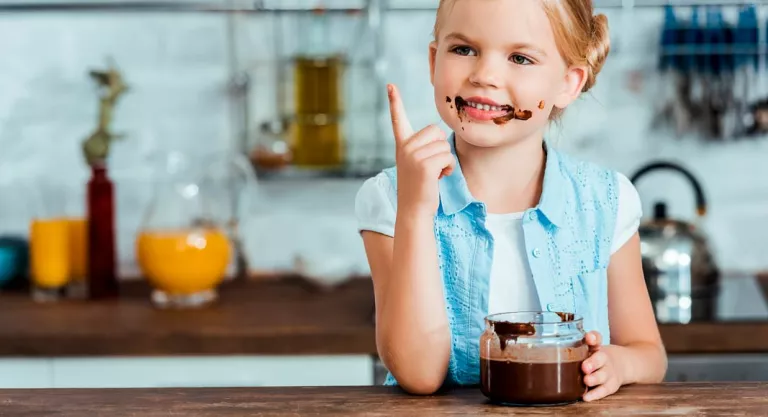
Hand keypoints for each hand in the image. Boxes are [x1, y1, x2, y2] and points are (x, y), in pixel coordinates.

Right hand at [387, 84, 455, 216]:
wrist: (414, 211)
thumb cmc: (420, 189)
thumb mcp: (417, 164)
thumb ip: (424, 148)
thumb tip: (439, 137)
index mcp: (402, 145)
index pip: (398, 119)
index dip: (394, 102)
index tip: (390, 85)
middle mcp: (405, 148)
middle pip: (435, 131)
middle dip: (440, 147)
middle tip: (432, 166)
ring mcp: (413, 156)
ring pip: (443, 145)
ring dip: (445, 160)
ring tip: (434, 174)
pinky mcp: (424, 165)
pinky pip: (447, 156)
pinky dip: (448, 168)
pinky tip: (439, 178)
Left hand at [581, 331, 623, 401]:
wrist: (622, 364)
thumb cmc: (597, 357)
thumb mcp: (590, 349)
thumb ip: (575, 348)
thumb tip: (552, 348)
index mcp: (597, 347)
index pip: (596, 338)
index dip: (593, 337)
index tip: (589, 338)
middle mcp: (604, 358)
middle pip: (600, 359)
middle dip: (593, 363)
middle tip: (584, 367)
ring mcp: (609, 372)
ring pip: (603, 376)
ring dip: (595, 378)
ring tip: (586, 380)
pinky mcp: (611, 385)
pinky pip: (604, 390)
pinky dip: (595, 394)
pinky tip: (586, 397)